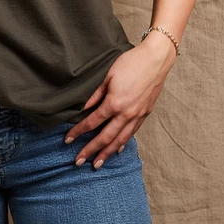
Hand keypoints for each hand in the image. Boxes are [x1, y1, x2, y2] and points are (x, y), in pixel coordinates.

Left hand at [63, 34, 176, 168]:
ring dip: (107, 153)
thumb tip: (82, 107)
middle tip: (78, 162)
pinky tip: (116, 149)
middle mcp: (126, 113)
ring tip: (97, 164)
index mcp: (114, 103)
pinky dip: (123, 142)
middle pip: (105, 137)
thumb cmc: (130, 63)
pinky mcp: (145, 113)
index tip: (68, 140)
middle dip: (90, 150)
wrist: (156, 60)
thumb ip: (95, 94)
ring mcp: (137, 115)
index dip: (78, 132)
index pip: (92, 122)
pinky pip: (132, 133)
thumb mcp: (107, 75)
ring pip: (119, 139)